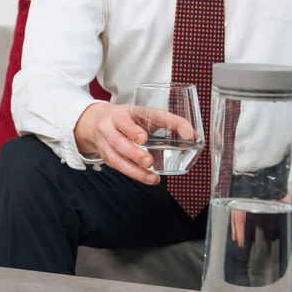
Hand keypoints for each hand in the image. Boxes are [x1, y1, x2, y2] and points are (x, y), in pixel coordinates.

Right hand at [73, 102, 193, 184]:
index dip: (132, 130)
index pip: (125, 120)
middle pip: (117, 141)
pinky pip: (117, 167)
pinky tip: (146, 178)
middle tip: (149, 161)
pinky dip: (133, 174)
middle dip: (133, 153)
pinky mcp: (106, 156)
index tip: (143, 138)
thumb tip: (192, 135)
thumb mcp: (147, 114)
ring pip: (115, 158)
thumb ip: (170, 122)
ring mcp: (105, 144)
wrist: (99, 122)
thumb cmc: (131, 118)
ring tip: (152, 178)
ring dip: (134, 170)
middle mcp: (109, 128)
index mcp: (120, 114)